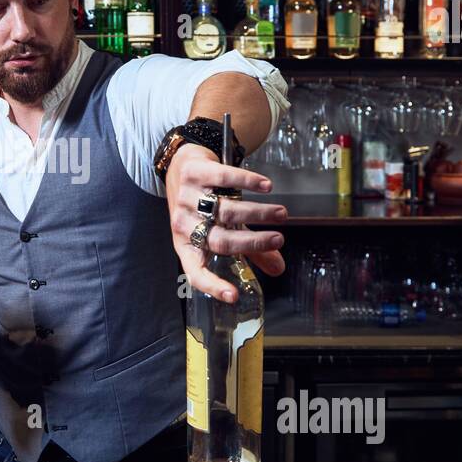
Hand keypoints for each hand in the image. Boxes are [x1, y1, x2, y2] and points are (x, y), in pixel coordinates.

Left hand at [166, 142, 287, 302]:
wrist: (180, 166)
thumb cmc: (201, 207)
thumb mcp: (218, 230)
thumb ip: (248, 251)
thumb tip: (278, 269)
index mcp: (186, 246)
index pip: (195, 272)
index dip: (212, 285)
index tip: (233, 295)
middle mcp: (183, 224)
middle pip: (220, 240)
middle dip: (253, 242)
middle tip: (279, 239)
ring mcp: (186, 198)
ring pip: (227, 210)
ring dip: (259, 213)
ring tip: (281, 214)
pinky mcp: (195, 172)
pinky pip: (225, 178)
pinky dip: (249, 182)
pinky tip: (266, 187)